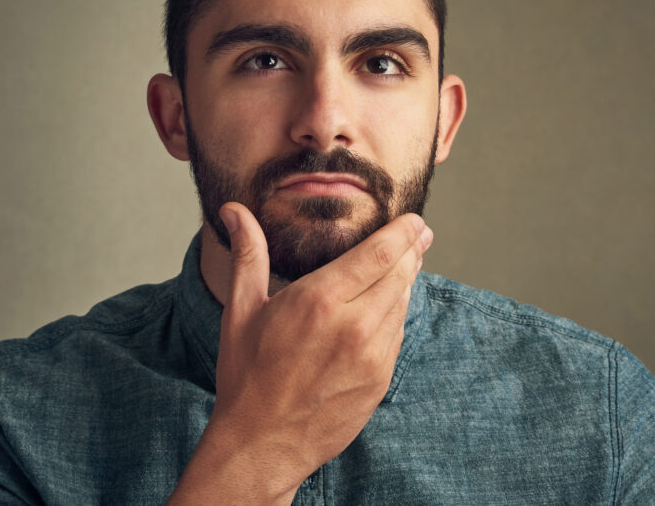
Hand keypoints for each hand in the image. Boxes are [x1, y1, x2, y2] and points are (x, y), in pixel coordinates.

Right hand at [169, 202, 432, 503]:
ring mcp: (372, 355)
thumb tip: (234, 211)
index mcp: (320, 300)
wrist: (262, 443)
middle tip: (420, 233)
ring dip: (408, 280)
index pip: (380, 254)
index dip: (403, 232)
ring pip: (403, 304)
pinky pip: (398, 335)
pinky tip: (390, 304)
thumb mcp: (242, 309)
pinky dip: (398, 313)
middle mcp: (353, 325)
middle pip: (401, 274)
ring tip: (408, 262)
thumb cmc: (247, 375)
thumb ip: (248, 254)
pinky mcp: (380, 379)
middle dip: (413, 250)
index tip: (414, 220)